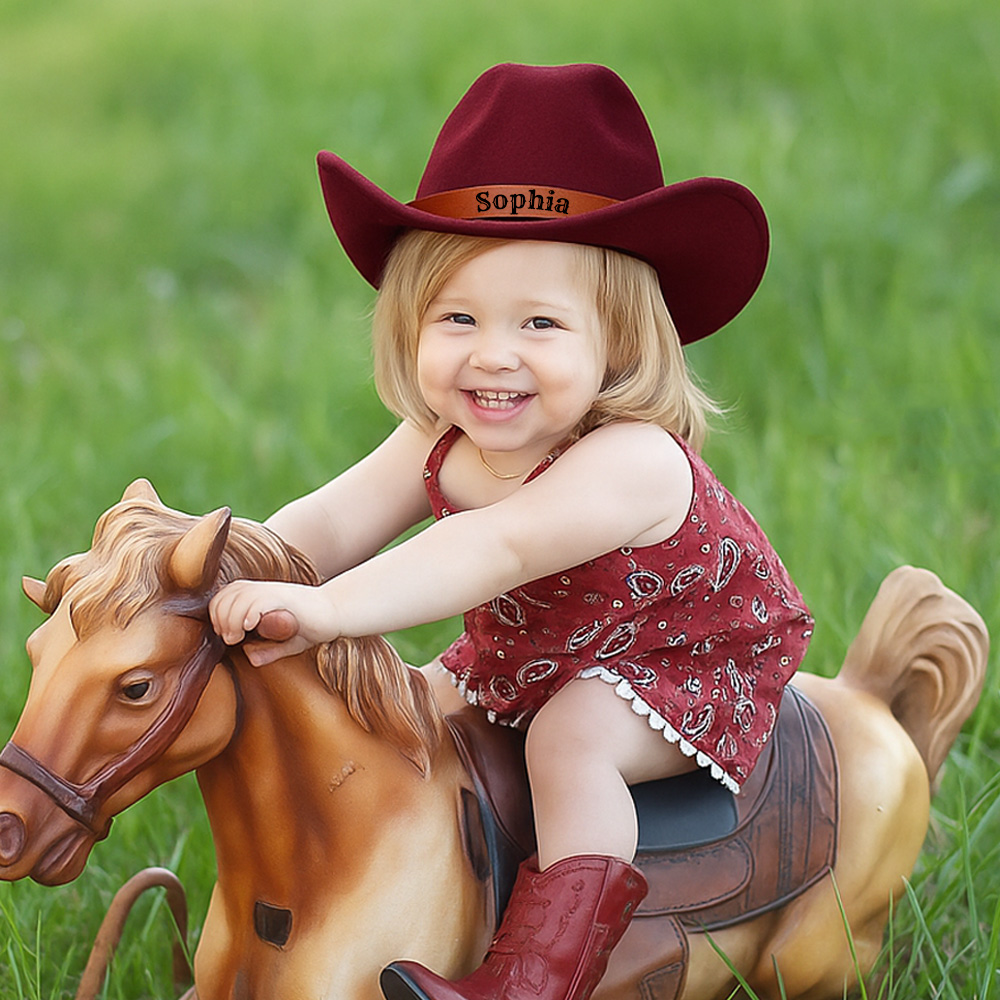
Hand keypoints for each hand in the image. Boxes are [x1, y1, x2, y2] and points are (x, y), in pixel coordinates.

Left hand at [209, 580, 338, 665]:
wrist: (338, 612)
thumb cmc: (313, 626)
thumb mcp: (288, 642)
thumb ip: (269, 650)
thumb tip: (251, 658)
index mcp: (259, 594)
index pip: (224, 596)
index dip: (217, 614)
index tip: (226, 633)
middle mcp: (264, 589)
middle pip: (227, 595)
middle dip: (220, 618)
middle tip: (230, 638)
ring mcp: (275, 592)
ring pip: (239, 598)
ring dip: (231, 618)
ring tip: (236, 636)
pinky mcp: (285, 598)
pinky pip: (258, 601)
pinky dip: (248, 612)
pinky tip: (251, 625)